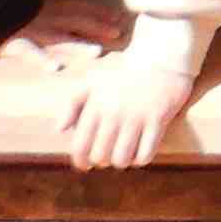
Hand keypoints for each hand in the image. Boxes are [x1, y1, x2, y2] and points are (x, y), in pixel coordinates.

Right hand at [0, 0, 132, 62]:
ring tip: (97, 53)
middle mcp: (44, 16)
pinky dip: (44, 60)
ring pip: (59, 39)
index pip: (79, 7)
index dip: (99, 12)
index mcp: (48, 4)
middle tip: (118, 34)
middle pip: (76, 22)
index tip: (119, 18)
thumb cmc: (0, 0)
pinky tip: (57, 68)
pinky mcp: (15, 44)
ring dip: (78, 46)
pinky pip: (31, 53)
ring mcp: (31, 31)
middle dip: (98, 28)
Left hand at [59, 52, 193, 170]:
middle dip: (103, 161)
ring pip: (122, 159)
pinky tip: (141, 149)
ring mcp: (137, 116)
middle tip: (109, 154)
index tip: (86, 164)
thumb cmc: (122, 72)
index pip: (80, 147)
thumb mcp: (92, 81)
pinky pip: (146, 154)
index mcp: (95, 106)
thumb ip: (71, 104)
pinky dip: (141, 158)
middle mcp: (114, 113)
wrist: (160, 57)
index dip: (81, 161)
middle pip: (100, 156)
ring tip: (125, 152)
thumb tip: (60, 130)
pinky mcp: (158, 119)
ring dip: (122, 161)